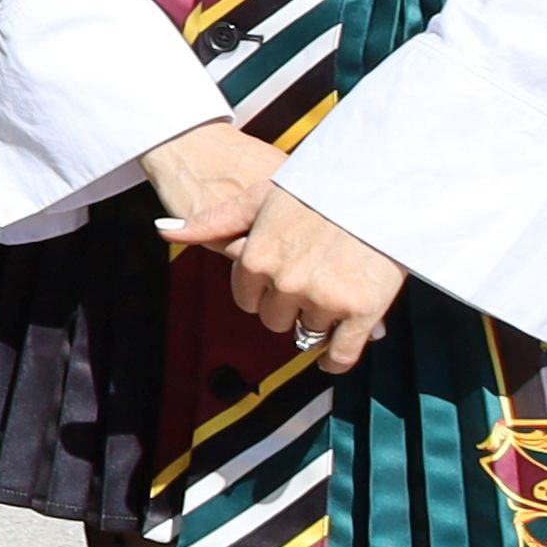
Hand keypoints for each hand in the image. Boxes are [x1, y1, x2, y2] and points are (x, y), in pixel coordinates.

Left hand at [154, 131, 407, 372]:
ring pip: (306, 332)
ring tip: (335, 292)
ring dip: (316, 321)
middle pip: (274, 319)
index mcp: (256, 259)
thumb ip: (213, 222)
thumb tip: (163, 230)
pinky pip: (340, 353)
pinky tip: (331, 361)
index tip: (282, 277)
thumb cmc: (319, 188)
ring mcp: (323, 299)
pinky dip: (334, 361)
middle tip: (312, 282)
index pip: (247, 299)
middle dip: (288, 305)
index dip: (264, 290)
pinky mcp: (360, 311)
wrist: (383, 185)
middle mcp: (285, 282)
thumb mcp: (259, 197)